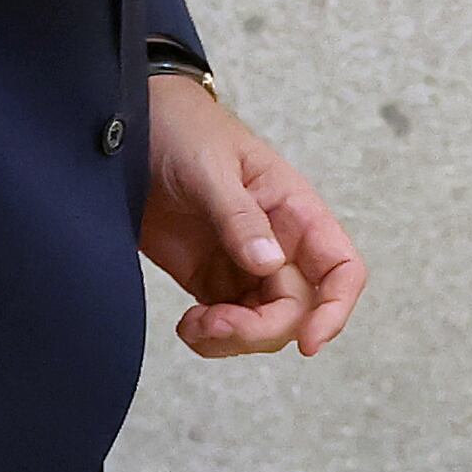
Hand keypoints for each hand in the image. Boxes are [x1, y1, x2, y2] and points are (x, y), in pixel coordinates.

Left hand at [138, 71, 366, 356]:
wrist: (129, 128)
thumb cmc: (182, 130)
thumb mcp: (210, 166)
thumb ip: (238, 216)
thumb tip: (269, 264)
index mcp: (294, 210)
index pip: (341, 268)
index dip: (335, 309)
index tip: (308, 343)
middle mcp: (279, 243)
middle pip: (296, 309)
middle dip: (260, 330)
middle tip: (213, 324)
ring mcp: (243, 264)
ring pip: (263, 326)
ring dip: (232, 340)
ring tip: (192, 325)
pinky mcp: (209, 279)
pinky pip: (227, 325)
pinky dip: (211, 338)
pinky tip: (187, 325)